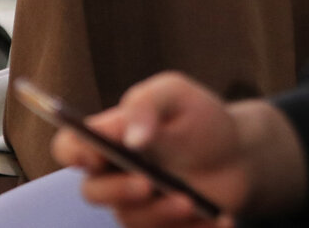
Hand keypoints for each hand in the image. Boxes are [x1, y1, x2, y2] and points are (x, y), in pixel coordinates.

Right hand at [53, 73, 305, 227]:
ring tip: (194, 202)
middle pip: (92, 192)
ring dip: (161, 213)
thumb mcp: (174, 94)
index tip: (94, 155)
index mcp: (108, 137)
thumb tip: (131, 139)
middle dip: (118, 190)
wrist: (238, 156)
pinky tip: (219, 218)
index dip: (73, 153)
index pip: (69, 146)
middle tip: (147, 183)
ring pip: (130, 219)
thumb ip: (146, 105)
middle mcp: (114, 174)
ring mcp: (136, 206)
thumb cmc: (198, 118)